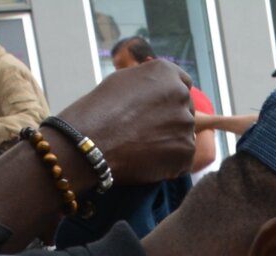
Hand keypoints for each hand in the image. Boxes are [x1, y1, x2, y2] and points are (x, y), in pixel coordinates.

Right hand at [51, 56, 197, 186]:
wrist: (90, 140)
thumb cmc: (99, 109)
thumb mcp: (124, 81)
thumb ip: (149, 84)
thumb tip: (161, 92)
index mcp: (166, 72)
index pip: (183, 84)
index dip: (169, 99)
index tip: (157, 110)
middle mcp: (181, 94)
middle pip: (185, 110)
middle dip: (171, 120)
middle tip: (146, 132)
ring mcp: (186, 124)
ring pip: (184, 136)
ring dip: (170, 142)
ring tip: (142, 147)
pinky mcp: (186, 152)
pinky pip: (182, 159)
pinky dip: (169, 163)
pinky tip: (147, 161)